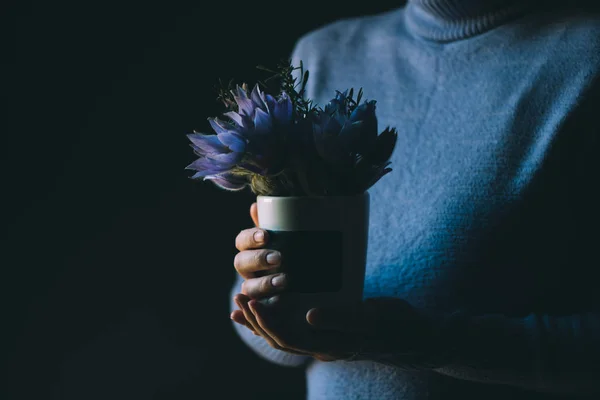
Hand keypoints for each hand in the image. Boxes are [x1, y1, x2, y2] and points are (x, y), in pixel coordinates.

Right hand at [230, 202, 287, 334]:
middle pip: (242, 263)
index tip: (266, 235)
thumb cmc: (297, 255)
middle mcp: (248, 270)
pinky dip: (253, 314)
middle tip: (280, 258)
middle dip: (259, 260)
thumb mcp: (291, 239)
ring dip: (263, 285)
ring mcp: (253, 291)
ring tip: (285, 282)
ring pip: (248, 289)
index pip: (242, 241)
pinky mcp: (263, 310)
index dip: (250, 237)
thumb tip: (256, 205)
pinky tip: (268, 307)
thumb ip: (277, 223)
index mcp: (250, 249)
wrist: (312, 288)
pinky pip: (254, 315)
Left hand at [234, 293, 448, 364]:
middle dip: (255, 320)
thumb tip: (308, 316)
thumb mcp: (373, 317)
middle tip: (237, 296)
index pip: (287, 338)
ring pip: (286, 335)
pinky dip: (280, 318)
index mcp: (331, 346)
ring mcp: (326, 341)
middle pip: (280, 339)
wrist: (417, 337)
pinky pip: (298, 328)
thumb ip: (342, 318)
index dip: (265, 322)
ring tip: (242, 303)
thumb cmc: (398, 325)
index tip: (250, 302)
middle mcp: (324, 347)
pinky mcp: (330, 331)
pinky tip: (272, 305)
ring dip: (262, 320)